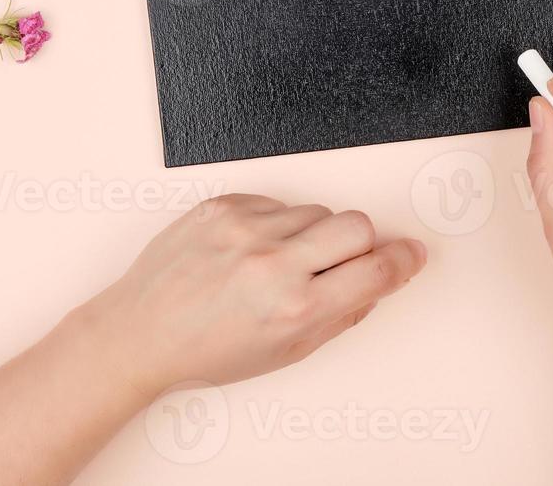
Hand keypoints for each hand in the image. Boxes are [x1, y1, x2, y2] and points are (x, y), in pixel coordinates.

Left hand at [85, 194, 427, 398]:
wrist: (142, 330)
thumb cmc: (208, 350)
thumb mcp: (285, 351)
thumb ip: (340, 316)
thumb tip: (377, 282)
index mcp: (294, 308)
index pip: (374, 272)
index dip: (401, 262)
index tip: (410, 254)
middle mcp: (273, 263)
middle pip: (356, 225)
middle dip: (360, 242)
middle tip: (339, 261)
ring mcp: (246, 228)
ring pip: (317, 210)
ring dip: (312, 234)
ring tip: (279, 262)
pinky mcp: (223, 205)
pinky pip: (277, 201)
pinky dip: (275, 223)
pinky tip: (251, 249)